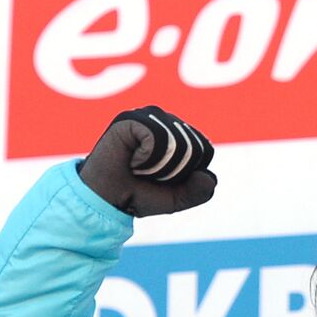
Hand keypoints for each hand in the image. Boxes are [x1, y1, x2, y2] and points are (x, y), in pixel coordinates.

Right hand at [78, 106, 215, 216]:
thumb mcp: (176, 199)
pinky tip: (131, 159)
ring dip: (158, 167)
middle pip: (194, 147)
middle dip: (174, 172)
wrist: (107, 200)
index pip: (205, 150)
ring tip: (138, 167)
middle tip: (148, 175)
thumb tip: (209, 177)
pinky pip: (158, 138)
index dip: (188, 174)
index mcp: (179, 134)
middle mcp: (166, 120)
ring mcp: (149, 116)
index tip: (164, 179)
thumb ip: (199, 192)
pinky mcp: (132, 118)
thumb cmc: (139, 195)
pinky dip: (146, 159)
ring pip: (178, 143)